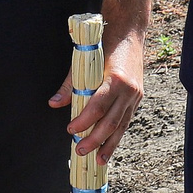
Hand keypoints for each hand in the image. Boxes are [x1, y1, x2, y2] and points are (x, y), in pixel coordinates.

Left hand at [53, 26, 145, 160]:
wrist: (130, 32)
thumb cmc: (105, 44)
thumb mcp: (84, 62)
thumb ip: (69, 85)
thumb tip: (54, 104)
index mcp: (116, 80)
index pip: (97, 107)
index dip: (84, 121)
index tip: (70, 129)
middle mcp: (129, 90)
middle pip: (111, 122)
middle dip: (95, 139)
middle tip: (80, 150)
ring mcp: (136, 95)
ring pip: (122, 126)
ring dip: (110, 144)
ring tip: (99, 160)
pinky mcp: (137, 97)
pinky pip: (126, 120)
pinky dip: (117, 134)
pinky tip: (109, 145)